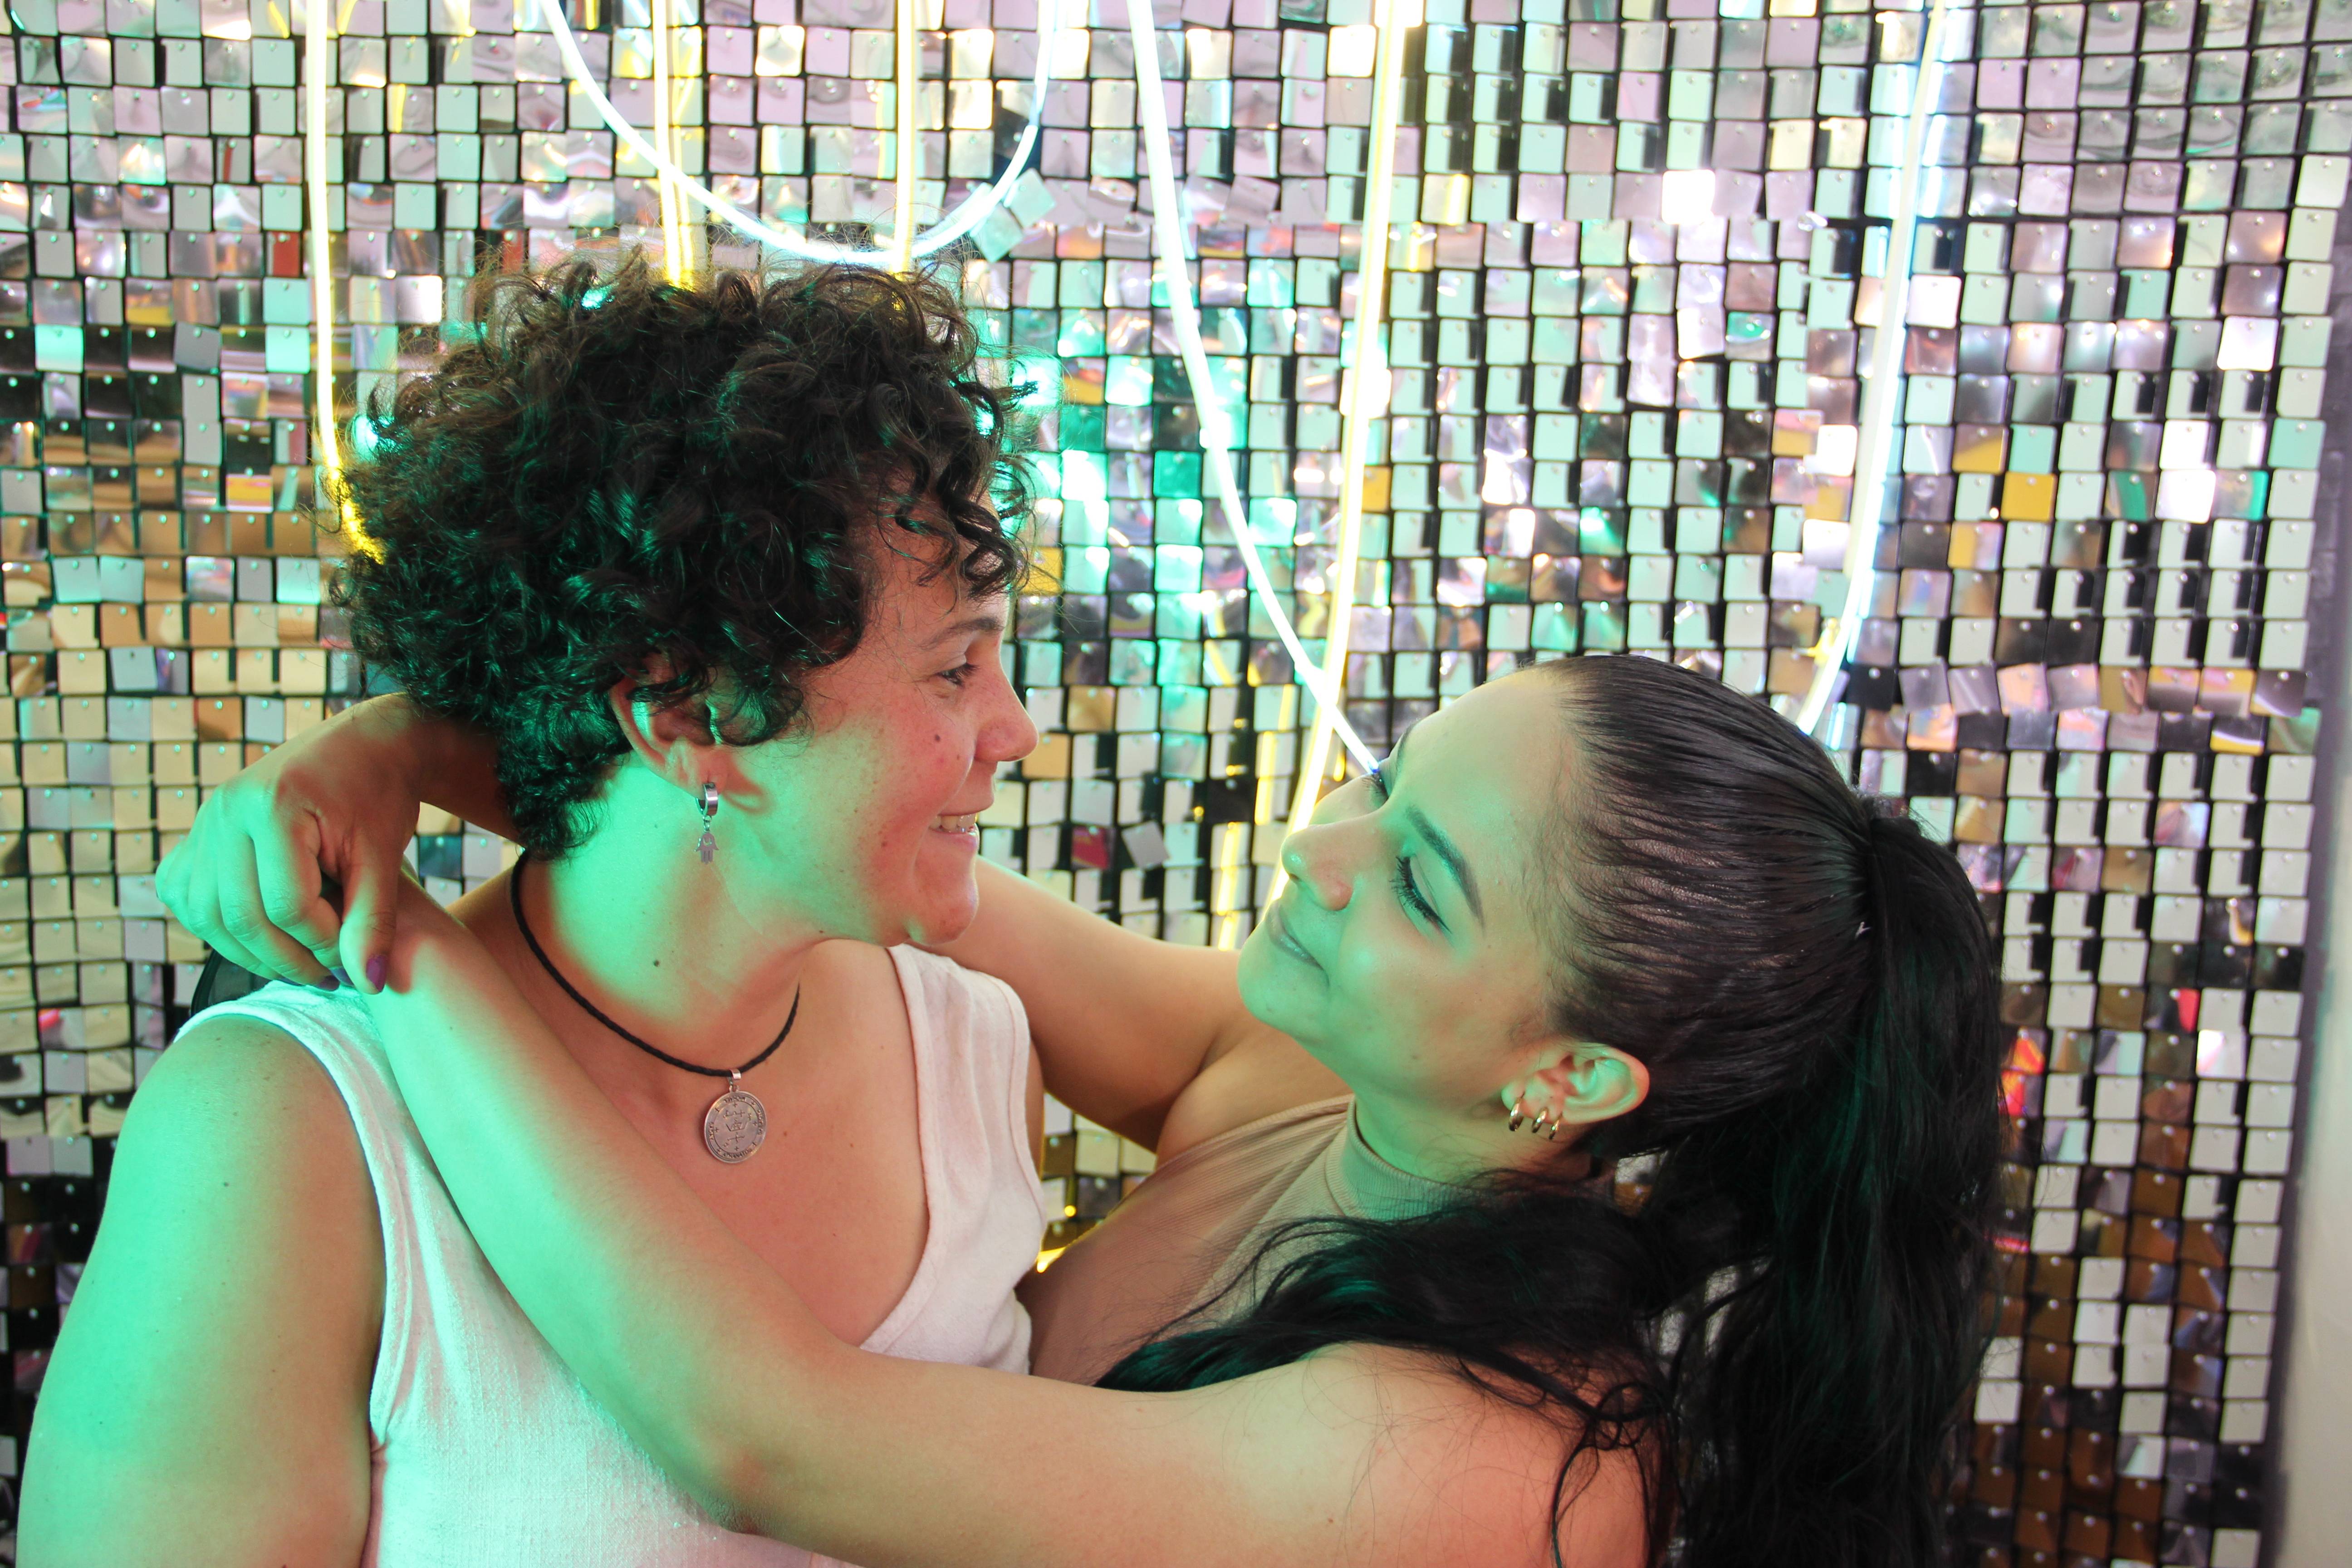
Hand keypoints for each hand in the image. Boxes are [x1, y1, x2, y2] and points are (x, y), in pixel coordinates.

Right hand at [157, 697, 432, 993]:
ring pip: (207, 915)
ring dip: (251, 954)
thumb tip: (367, 983)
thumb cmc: (378, 796)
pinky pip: (188, 897)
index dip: (322, 945)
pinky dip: (218, 927)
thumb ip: (373, 920)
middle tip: (328, 977)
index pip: (286, 905)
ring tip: (300, 965)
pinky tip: (261, 937)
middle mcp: (225, 811)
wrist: (362, 747)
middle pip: (241, 916)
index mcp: (272, 806)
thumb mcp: (383, 856)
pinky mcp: (198, 835)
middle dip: (287, 959)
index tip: (353, 961)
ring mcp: (205, 822)